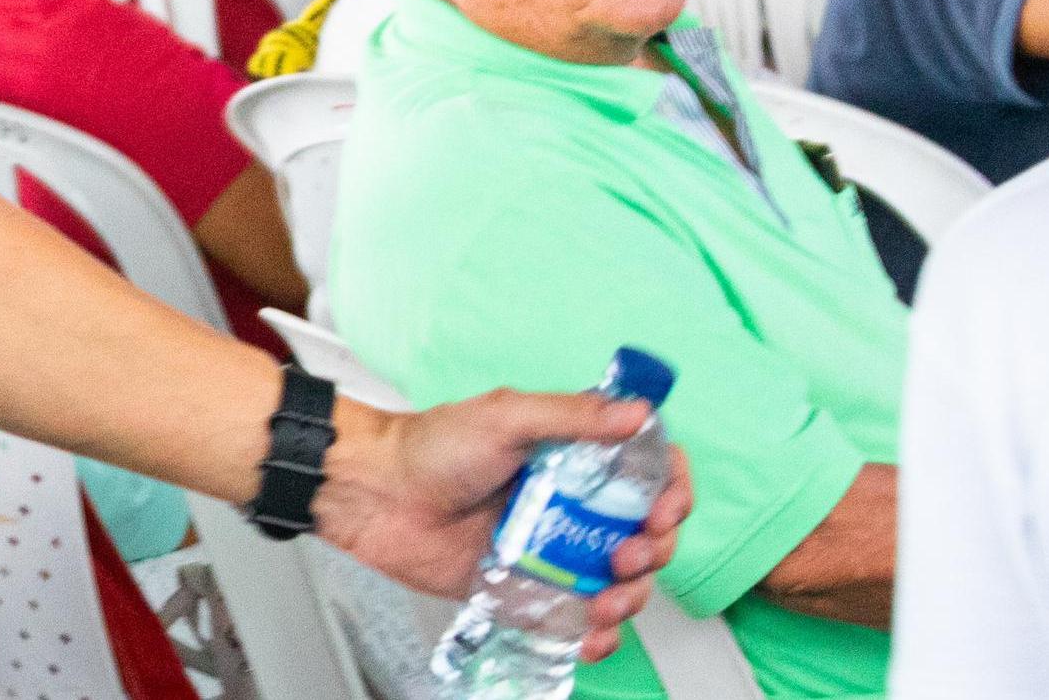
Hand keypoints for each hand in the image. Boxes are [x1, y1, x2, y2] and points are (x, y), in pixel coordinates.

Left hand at [317, 392, 692, 661]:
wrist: (377, 496)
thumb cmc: (431, 447)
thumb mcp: (507, 416)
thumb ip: (574, 417)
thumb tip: (637, 413)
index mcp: (576, 456)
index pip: (650, 471)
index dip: (671, 493)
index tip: (663, 511)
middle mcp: (573, 502)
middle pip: (647, 534)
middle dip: (654, 552)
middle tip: (627, 555)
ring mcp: (554, 548)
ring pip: (621, 582)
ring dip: (631, 597)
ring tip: (608, 601)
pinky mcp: (529, 589)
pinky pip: (577, 618)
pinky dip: (596, 634)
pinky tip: (593, 634)